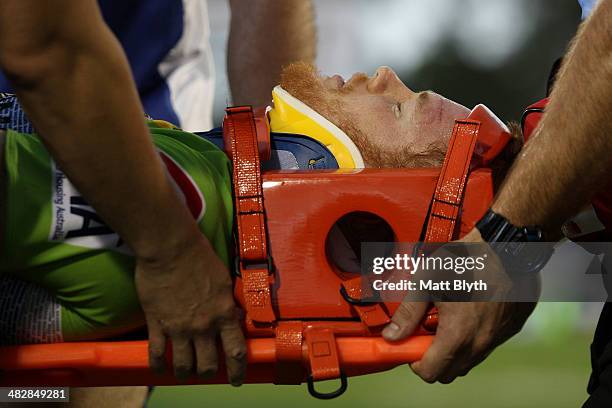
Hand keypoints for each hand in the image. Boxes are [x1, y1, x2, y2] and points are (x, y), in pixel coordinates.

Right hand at [134, 233, 245, 384]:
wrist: (171, 248)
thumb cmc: (199, 257)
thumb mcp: (223, 281)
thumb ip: (227, 303)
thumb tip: (232, 318)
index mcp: (223, 314)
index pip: (236, 351)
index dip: (237, 370)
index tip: (236, 380)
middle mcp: (203, 326)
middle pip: (207, 365)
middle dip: (207, 372)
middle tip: (206, 372)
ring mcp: (178, 328)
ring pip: (183, 365)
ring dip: (185, 372)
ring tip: (184, 372)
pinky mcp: (157, 324)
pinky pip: (157, 354)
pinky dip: (158, 365)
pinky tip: (160, 369)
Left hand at [382, 229, 536, 382]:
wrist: (507, 245)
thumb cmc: (466, 259)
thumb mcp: (426, 281)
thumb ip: (408, 313)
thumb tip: (392, 336)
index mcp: (458, 335)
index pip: (431, 373)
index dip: (414, 361)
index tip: (411, 343)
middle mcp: (481, 343)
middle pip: (450, 373)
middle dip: (433, 358)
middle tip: (426, 332)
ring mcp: (499, 337)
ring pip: (470, 360)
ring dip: (454, 348)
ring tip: (448, 318)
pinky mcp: (512, 329)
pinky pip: (488, 345)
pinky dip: (474, 337)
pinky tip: (468, 312)